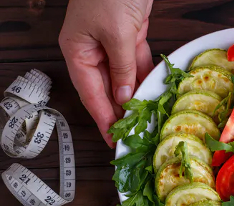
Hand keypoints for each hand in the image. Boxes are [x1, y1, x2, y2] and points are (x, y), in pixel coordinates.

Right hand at [59, 0, 153, 146]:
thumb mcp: (117, 34)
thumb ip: (121, 68)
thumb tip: (124, 97)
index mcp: (78, 51)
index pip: (91, 94)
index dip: (103, 118)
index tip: (113, 139)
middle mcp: (92, 51)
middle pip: (107, 89)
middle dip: (121, 111)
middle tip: (134, 133)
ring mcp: (112, 44)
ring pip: (124, 78)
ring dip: (135, 96)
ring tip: (146, 119)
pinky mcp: (130, 37)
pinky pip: (136, 64)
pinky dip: (144, 77)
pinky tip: (153, 93)